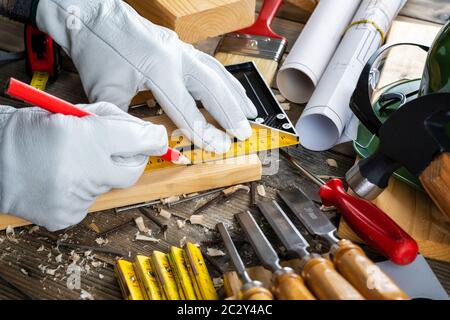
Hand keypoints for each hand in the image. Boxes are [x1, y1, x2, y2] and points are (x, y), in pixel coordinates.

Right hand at [0, 102, 166, 230]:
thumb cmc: (29, 132)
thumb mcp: (72, 113)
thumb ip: (112, 120)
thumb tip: (144, 133)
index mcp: (87, 137)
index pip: (140, 141)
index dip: (153, 140)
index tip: (156, 140)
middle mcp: (85, 171)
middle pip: (132, 170)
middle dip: (130, 159)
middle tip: (114, 150)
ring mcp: (76, 198)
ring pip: (108, 185)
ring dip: (100, 173)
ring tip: (73, 162)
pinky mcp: (67, 215)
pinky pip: (89, 201)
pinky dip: (83, 190)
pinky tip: (63, 179)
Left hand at [36, 0, 257, 153]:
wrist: (94, 16)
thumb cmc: (98, 49)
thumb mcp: (104, 91)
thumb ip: (125, 120)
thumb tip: (140, 142)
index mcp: (158, 67)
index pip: (186, 108)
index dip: (203, 131)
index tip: (219, 146)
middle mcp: (176, 56)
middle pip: (212, 89)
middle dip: (230, 113)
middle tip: (244, 133)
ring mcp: (181, 48)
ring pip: (217, 74)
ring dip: (235, 95)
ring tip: (251, 112)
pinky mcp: (181, 46)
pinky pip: (211, 64)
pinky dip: (226, 79)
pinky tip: (234, 90)